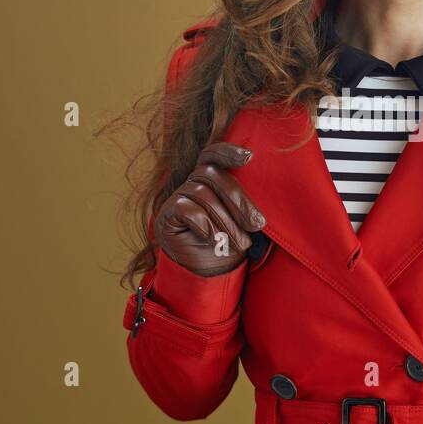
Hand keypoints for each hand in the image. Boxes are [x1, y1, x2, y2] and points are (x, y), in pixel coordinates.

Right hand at [154, 142, 266, 276]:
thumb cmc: (227, 242)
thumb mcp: (243, 224)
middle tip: (256, 225)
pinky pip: (185, 208)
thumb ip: (246, 208)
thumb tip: (257, 210)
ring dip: (226, 221)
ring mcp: (177, 197)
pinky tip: (213, 237)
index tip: (249, 156)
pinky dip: (204, 223)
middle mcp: (192, 183)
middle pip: (213, 175)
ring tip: (240, 242)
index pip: (213, 155)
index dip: (228, 151)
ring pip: (203, 194)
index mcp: (211, 179)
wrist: (207, 272)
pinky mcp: (166, 214)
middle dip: (239, 200)